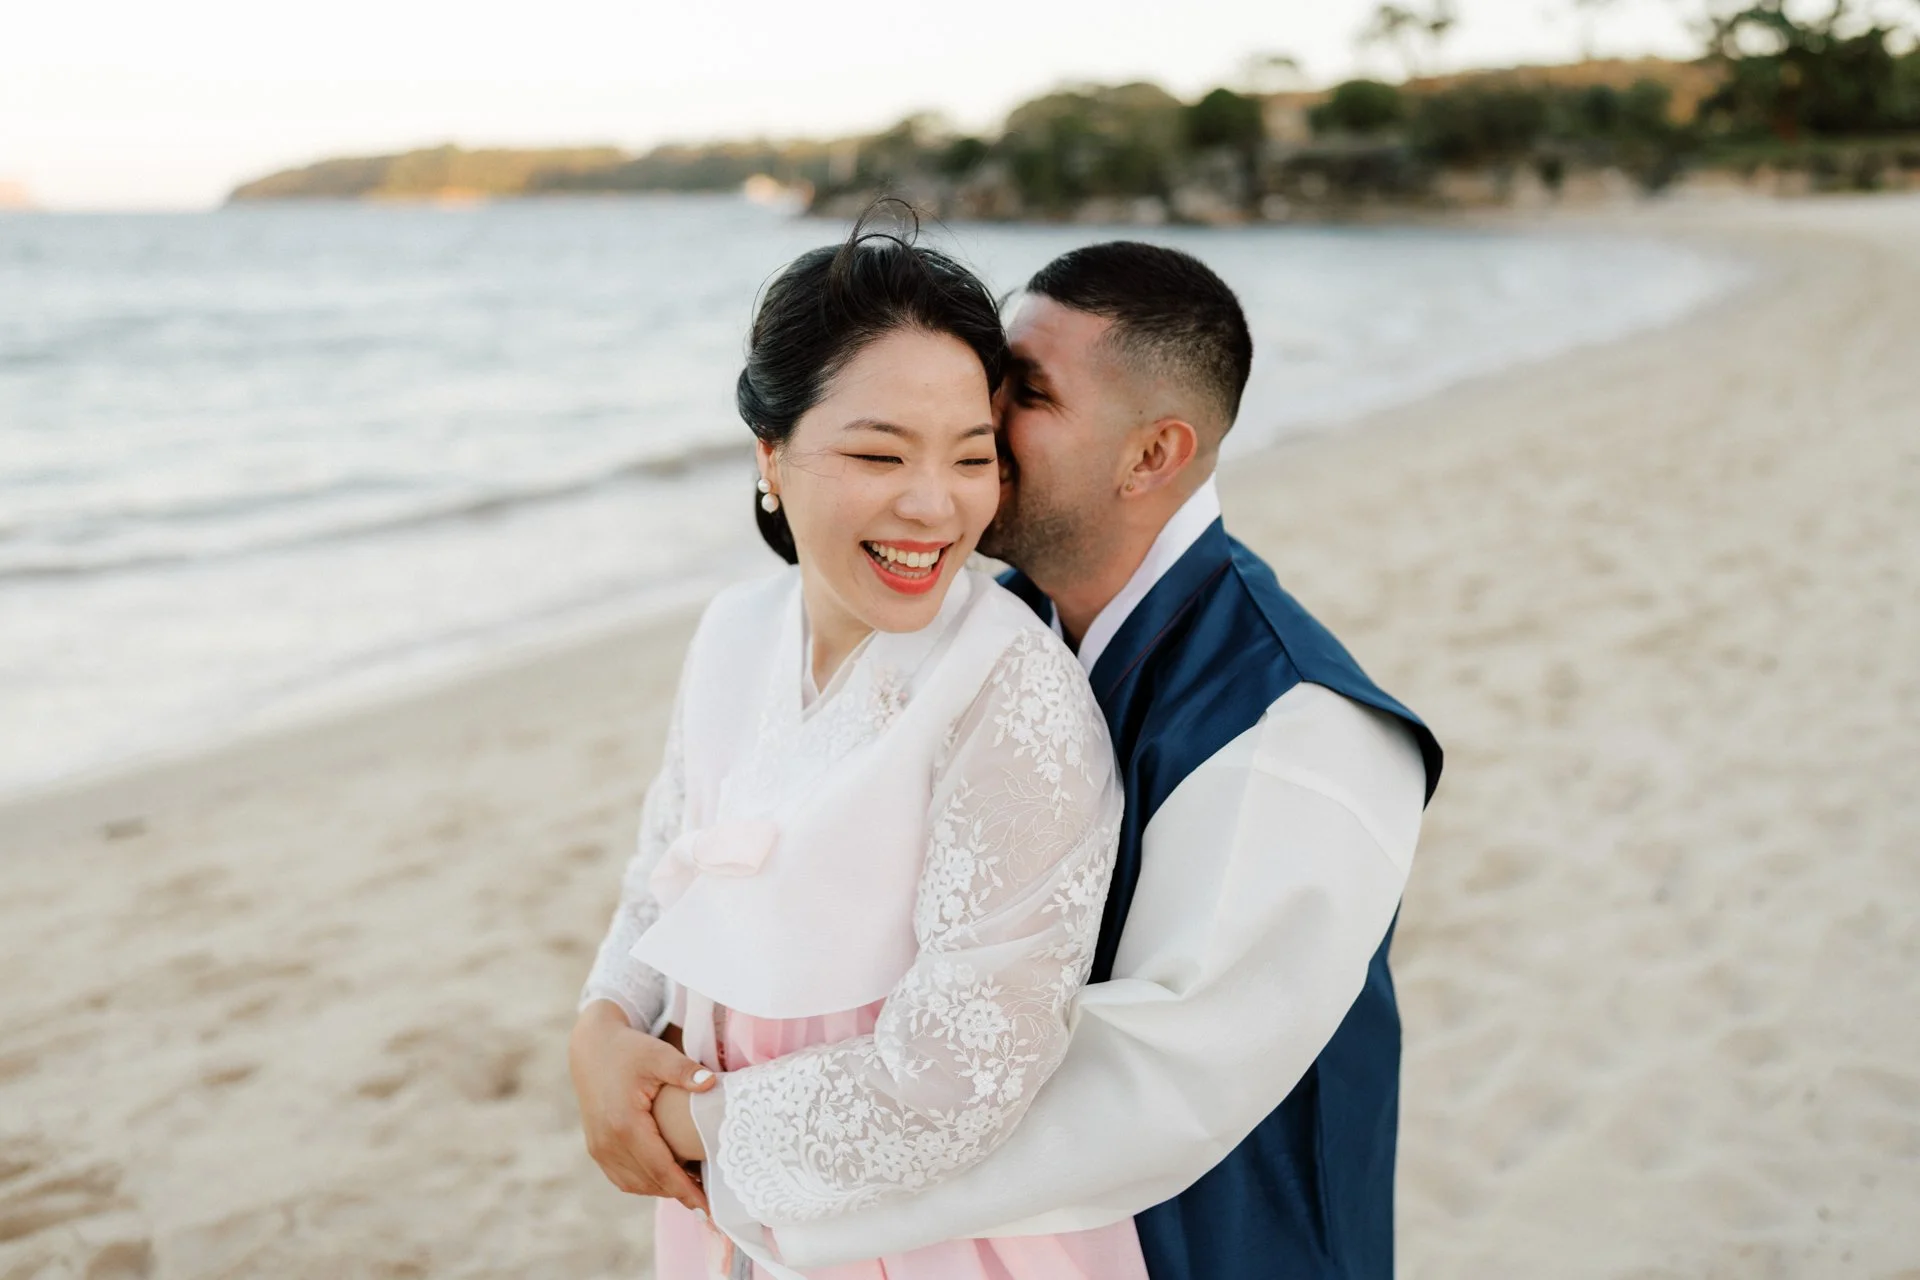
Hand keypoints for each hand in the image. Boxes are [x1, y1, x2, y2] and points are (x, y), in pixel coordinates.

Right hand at [569, 1001, 714, 1211]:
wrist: (592, 1047)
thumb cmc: (629, 1050)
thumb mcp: (659, 1055)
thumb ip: (685, 1070)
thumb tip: (711, 1084)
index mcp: (625, 1125)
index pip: (661, 1168)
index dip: (685, 1190)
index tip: (708, 1207)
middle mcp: (608, 1143)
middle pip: (650, 1181)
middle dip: (679, 1193)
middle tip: (709, 1198)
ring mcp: (599, 1148)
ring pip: (635, 1184)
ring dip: (662, 1189)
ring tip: (693, 1187)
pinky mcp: (596, 1148)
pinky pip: (622, 1177)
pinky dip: (645, 1182)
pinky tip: (667, 1176)